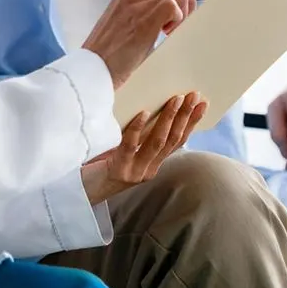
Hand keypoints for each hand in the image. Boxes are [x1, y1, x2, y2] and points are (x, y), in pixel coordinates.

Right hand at [82, 0, 206, 89]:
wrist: (92, 69)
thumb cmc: (109, 53)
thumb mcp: (122, 22)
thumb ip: (141, 9)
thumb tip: (172, 8)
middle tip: (182, 21)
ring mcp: (136, 5)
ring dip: (185, 10)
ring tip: (171, 30)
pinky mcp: (143, 21)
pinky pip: (173, 5)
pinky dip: (179, 19)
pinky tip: (167, 34)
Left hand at [82, 93, 207, 204]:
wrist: (84, 192)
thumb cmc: (101, 166)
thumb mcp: (126, 153)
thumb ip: (139, 139)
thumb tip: (150, 107)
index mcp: (153, 165)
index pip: (178, 141)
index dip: (192, 123)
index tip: (203, 104)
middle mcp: (148, 169)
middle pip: (172, 140)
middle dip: (185, 116)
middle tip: (193, 96)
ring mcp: (135, 171)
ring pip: (157, 142)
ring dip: (168, 119)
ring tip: (176, 99)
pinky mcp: (119, 170)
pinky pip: (130, 146)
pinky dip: (138, 128)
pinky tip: (144, 113)